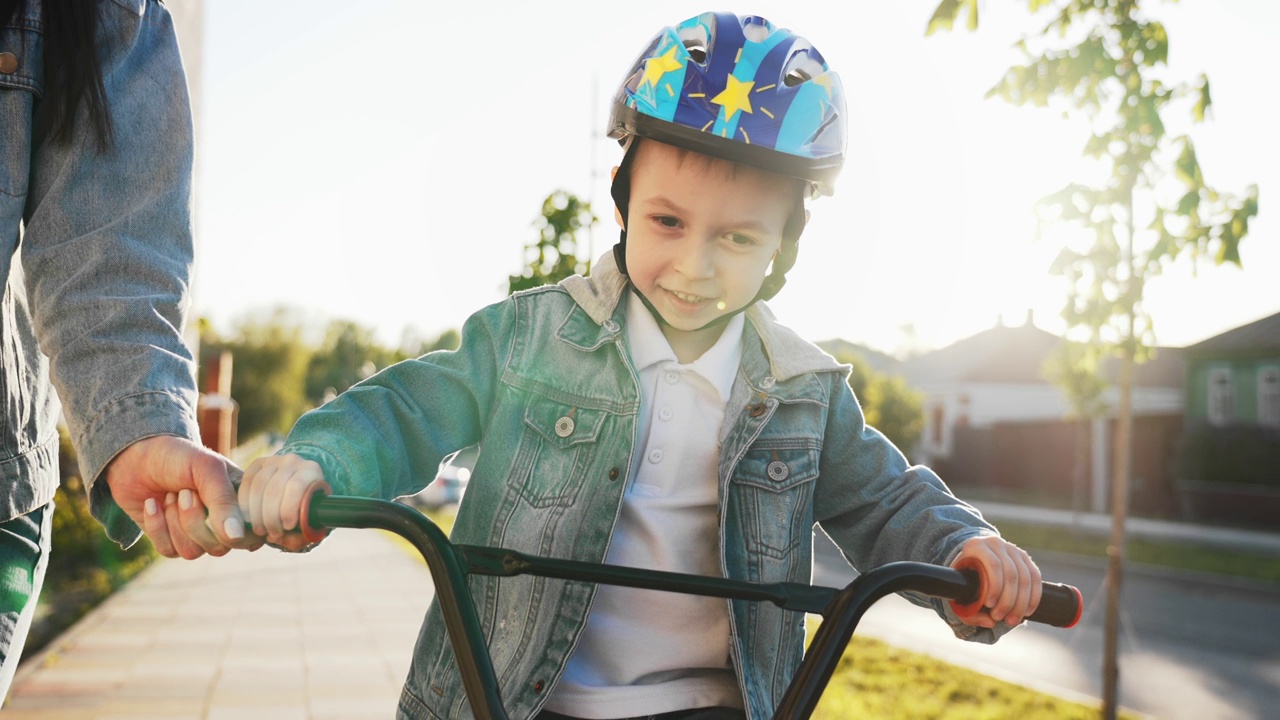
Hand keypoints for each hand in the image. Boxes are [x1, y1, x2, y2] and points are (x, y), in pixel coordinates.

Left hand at [105, 435, 261, 557]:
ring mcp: (197, 535)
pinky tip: (152, 504)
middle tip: (184, 491)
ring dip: (175, 522)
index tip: (206, 496)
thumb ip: (224, 502)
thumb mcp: (207, 469)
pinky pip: (168, 550)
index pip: (250, 534)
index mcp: (240, 503)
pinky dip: (157, 526)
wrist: (137, 457)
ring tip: (170, 495)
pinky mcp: (170, 541)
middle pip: (219, 547)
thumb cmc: (179, 457)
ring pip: (192, 552)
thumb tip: (236, 537)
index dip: (229, 525)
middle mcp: (222, 523)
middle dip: (194, 519)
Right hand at [239, 453, 330, 551]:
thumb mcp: (307, 524)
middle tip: (271, 533)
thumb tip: (279, 538)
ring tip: (260, 530)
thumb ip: (300, 535)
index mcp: (312, 471)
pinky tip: (249, 517)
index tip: (287, 526)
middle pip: (275, 488)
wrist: (294, 493)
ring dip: (256, 513)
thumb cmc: (302, 511)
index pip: (297, 486)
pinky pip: (247, 481)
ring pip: (259, 485)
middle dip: (270, 516)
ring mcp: (274, 460)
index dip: (289, 508)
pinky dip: (245, 503)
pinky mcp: (257, 464)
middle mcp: (293, 461)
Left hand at [951, 535, 1041, 627]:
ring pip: (1025, 577)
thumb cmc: (966, 580)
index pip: (993, 565)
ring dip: (1020, 603)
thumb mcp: (960, 593)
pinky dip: (1033, 597)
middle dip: (1008, 600)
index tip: (989, 605)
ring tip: (1012, 620)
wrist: (974, 561)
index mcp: (976, 546)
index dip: (994, 587)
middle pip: (1011, 573)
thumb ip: (970, 611)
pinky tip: (1027, 611)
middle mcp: (996, 543)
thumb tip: (990, 622)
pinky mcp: (1025, 557)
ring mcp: (1012, 549)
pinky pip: (1035, 577)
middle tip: (1001, 618)